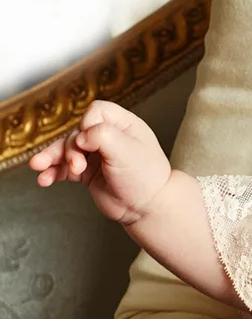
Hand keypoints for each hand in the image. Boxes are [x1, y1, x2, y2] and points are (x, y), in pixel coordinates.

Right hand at [29, 100, 171, 221]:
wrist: (146, 207)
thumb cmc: (144, 176)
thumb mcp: (127, 150)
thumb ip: (103, 136)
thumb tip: (80, 135)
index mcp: (124, 125)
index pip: (96, 111)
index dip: (87, 124)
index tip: (90, 142)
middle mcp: (109, 137)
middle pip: (77, 132)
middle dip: (70, 149)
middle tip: (77, 166)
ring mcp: (96, 155)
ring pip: (65, 150)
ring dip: (50, 157)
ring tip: (37, 166)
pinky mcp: (86, 172)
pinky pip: (63, 168)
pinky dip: (52, 172)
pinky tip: (43, 180)